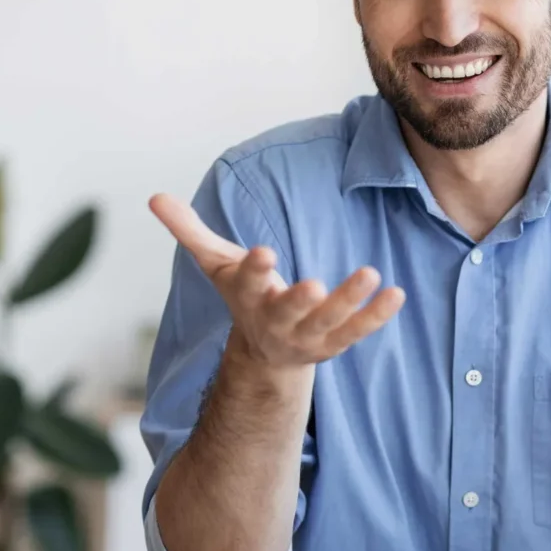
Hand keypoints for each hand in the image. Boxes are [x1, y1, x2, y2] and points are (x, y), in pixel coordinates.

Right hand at [149, 194, 405, 367]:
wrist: (265, 354)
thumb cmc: (245, 296)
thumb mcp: (217, 264)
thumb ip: (190, 231)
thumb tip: (154, 196)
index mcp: (247, 298)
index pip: (247, 283)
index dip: (253, 269)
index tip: (262, 252)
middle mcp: (276, 321)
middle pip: (288, 311)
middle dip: (298, 300)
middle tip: (313, 285)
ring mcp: (307, 336)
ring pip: (329, 322)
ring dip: (350, 301)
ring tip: (372, 272)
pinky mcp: (334, 343)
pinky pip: (357, 331)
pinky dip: (377, 315)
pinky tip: (397, 293)